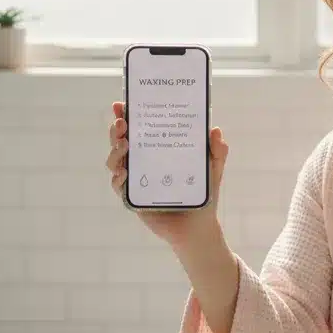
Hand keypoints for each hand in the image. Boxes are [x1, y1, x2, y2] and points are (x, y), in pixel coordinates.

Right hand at [107, 100, 228, 249]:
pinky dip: (118, 177)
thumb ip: (217, 152)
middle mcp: (143, 163)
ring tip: (125, 145)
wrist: (199, 228)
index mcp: (157, 151)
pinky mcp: (133, 198)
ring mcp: (136, 180)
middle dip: (116, 130)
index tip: (120, 104)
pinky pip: (118, 186)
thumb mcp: (213, 170)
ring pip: (114, 161)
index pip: (139, 129)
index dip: (126, 116)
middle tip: (122, 123)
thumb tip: (215, 130)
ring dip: (115, 151)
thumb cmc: (203, 196)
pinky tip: (124, 172)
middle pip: (121, 142)